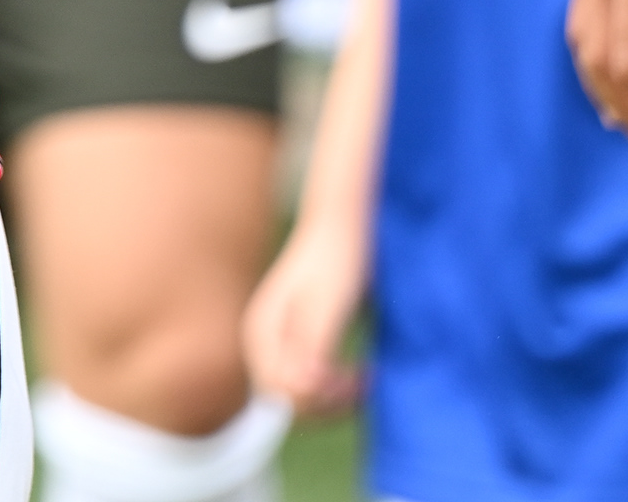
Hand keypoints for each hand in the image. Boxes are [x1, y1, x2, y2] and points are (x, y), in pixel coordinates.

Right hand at [244, 218, 368, 415]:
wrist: (339, 225)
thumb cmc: (336, 261)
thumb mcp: (328, 305)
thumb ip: (312, 347)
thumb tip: (300, 388)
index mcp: (261, 332)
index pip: (279, 392)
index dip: (316, 398)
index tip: (352, 380)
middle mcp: (262, 340)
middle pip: (288, 397)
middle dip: (327, 401)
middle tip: (364, 382)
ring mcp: (278, 341)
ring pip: (300, 392)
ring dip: (334, 397)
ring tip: (366, 380)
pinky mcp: (297, 340)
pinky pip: (310, 378)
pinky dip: (337, 385)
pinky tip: (360, 373)